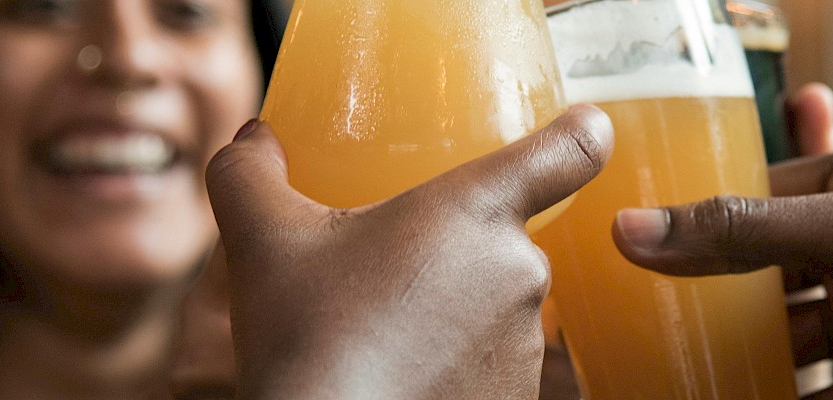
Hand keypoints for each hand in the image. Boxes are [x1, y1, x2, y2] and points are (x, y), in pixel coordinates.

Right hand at [205, 106, 613, 398]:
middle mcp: (521, 271)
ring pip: (494, 309)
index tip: (581, 128)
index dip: (580, 134)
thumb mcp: (261, 241)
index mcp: (475, 211)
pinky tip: (403, 378)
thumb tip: (251, 142)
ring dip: (452, 315)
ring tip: (383, 337)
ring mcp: (527, 343)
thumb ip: (250, 174)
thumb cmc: (307, 338)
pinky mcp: (521, 399)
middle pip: (499, 241)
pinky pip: (492, 368)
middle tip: (382, 280)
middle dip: (448, 255)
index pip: (569, 151)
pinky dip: (456, 370)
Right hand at [609, 135, 832, 397]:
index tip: (634, 235)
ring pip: (786, 336)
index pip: (770, 186)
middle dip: (710, 290)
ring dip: (734, 355)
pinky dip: (770, 398)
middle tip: (637, 309)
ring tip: (663, 366)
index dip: (705, 209)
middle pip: (770, 266)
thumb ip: (751, 231)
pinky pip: (813, 391)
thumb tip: (638, 231)